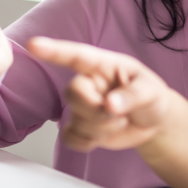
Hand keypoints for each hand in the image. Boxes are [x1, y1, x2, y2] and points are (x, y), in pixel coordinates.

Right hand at [26, 37, 174, 151]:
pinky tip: (104, 136)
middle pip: (73, 93)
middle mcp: (88, 83)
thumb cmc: (150, 96)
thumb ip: (132, 96)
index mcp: (103, 66)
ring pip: (75, 120)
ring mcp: (82, 106)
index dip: (54, 50)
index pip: (76, 56)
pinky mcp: (80, 127)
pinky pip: (70, 138)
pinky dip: (88, 142)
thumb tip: (110, 104)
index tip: (34, 44)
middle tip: (120, 115)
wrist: (153, 122)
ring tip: (121, 121)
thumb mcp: (150, 91)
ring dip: (101, 128)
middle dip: (96, 110)